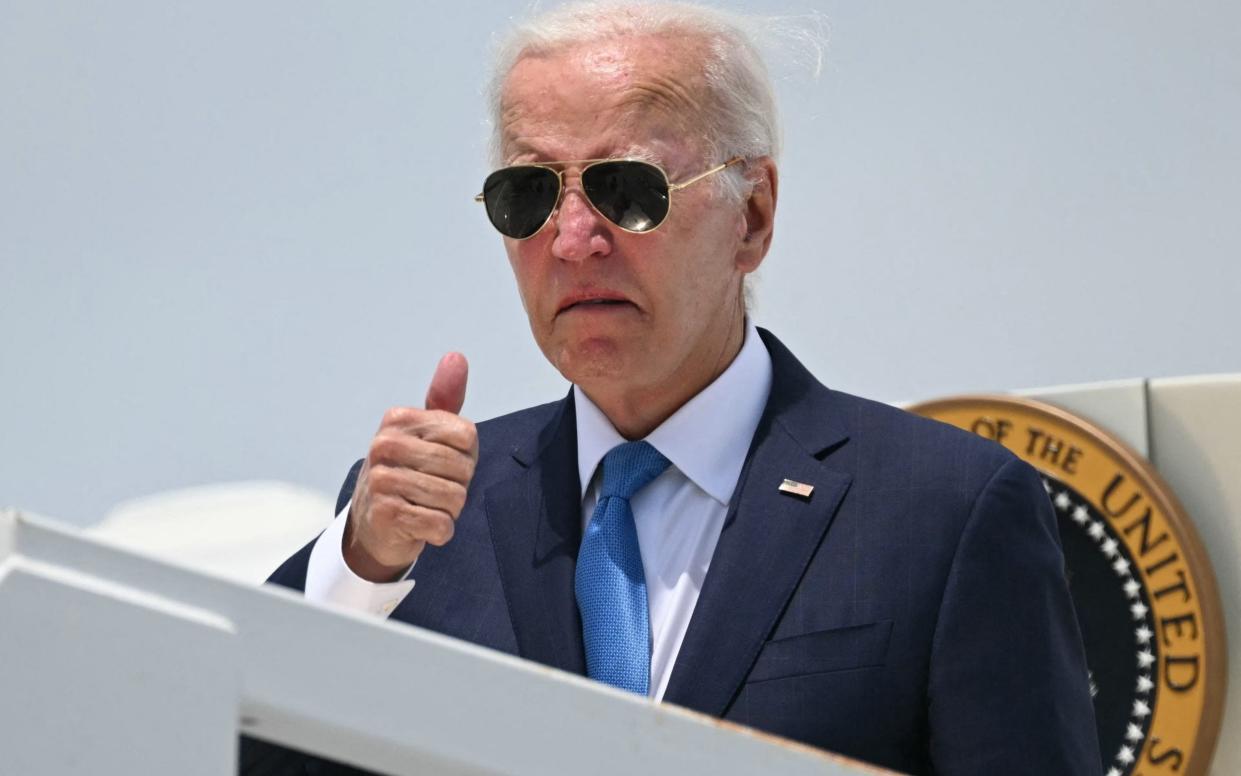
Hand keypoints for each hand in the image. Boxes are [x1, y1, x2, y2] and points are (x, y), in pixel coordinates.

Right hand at [344, 353, 477, 581]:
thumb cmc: (409, 473)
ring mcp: (381, 480)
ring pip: (454, 498)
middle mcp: (384, 445)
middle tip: (433, 490)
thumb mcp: (427, 433)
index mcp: (397, 419)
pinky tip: (420, 525)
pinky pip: (441, 525)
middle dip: (458, 486)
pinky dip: (440, 531)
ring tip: (426, 506)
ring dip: (449, 510)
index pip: (467, 437)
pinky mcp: (385, 515)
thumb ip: (444, 398)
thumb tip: (456, 357)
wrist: (373, 526)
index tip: (442, 464)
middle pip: (462, 469)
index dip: (466, 456)